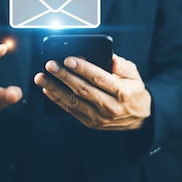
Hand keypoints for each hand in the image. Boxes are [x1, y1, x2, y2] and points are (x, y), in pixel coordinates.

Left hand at [34, 54, 150, 130]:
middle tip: (50, 64)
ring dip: (55, 89)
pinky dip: (57, 100)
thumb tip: (110, 57)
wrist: (139, 119)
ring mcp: (99, 118)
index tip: (68, 59)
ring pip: (73, 102)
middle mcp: (110, 107)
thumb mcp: (135, 75)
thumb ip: (122, 65)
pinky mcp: (91, 123)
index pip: (99, 78)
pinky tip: (47, 89)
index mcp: (122, 93)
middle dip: (64, 76)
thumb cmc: (134, 91)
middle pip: (83, 90)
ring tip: (41, 77)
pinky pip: (71, 111)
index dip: (83, 68)